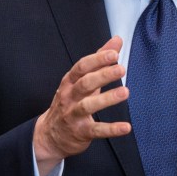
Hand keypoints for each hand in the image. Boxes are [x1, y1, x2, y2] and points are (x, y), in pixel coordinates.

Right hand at [33, 37, 131, 175]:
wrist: (50, 135)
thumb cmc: (70, 102)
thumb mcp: (81, 80)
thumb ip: (100, 60)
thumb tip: (117, 40)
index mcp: (70, 81)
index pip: (82, 67)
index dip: (97, 59)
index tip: (113, 54)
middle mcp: (70, 97)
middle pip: (85, 83)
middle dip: (103, 75)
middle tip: (121, 69)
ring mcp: (74, 115)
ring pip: (88, 105)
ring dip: (107, 99)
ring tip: (125, 92)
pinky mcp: (81, 132)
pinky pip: (97, 130)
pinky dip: (111, 129)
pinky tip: (125, 127)